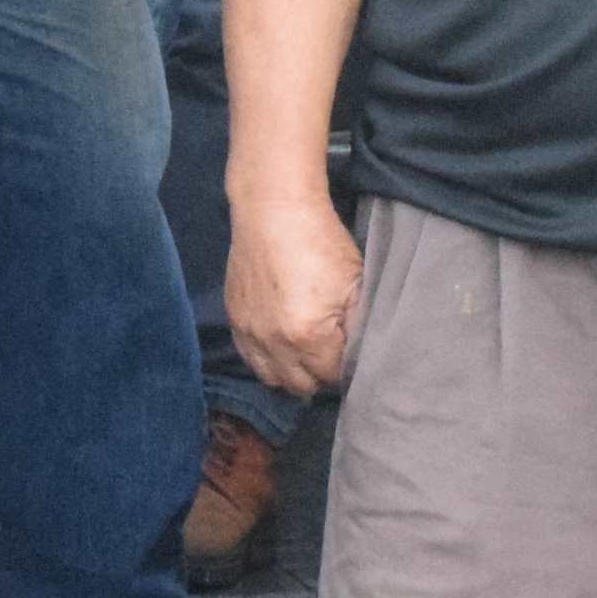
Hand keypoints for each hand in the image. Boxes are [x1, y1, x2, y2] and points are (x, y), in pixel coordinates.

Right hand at [229, 193, 366, 400]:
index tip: (350, 350)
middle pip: (301, 386)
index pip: (332, 376)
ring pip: (272, 379)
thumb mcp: (354, 283)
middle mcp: (274, 343)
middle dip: (319, 374)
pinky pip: (250, 359)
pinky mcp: (235, 321)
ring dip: (291, 371)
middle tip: (331, 351)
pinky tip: (281, 343)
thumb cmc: (321, 242)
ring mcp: (250, 333)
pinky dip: (267, 359)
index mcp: (309, 336)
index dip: (346, 366)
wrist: (274, 211)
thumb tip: (361, 353)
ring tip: (305, 351)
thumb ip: (359, 325)